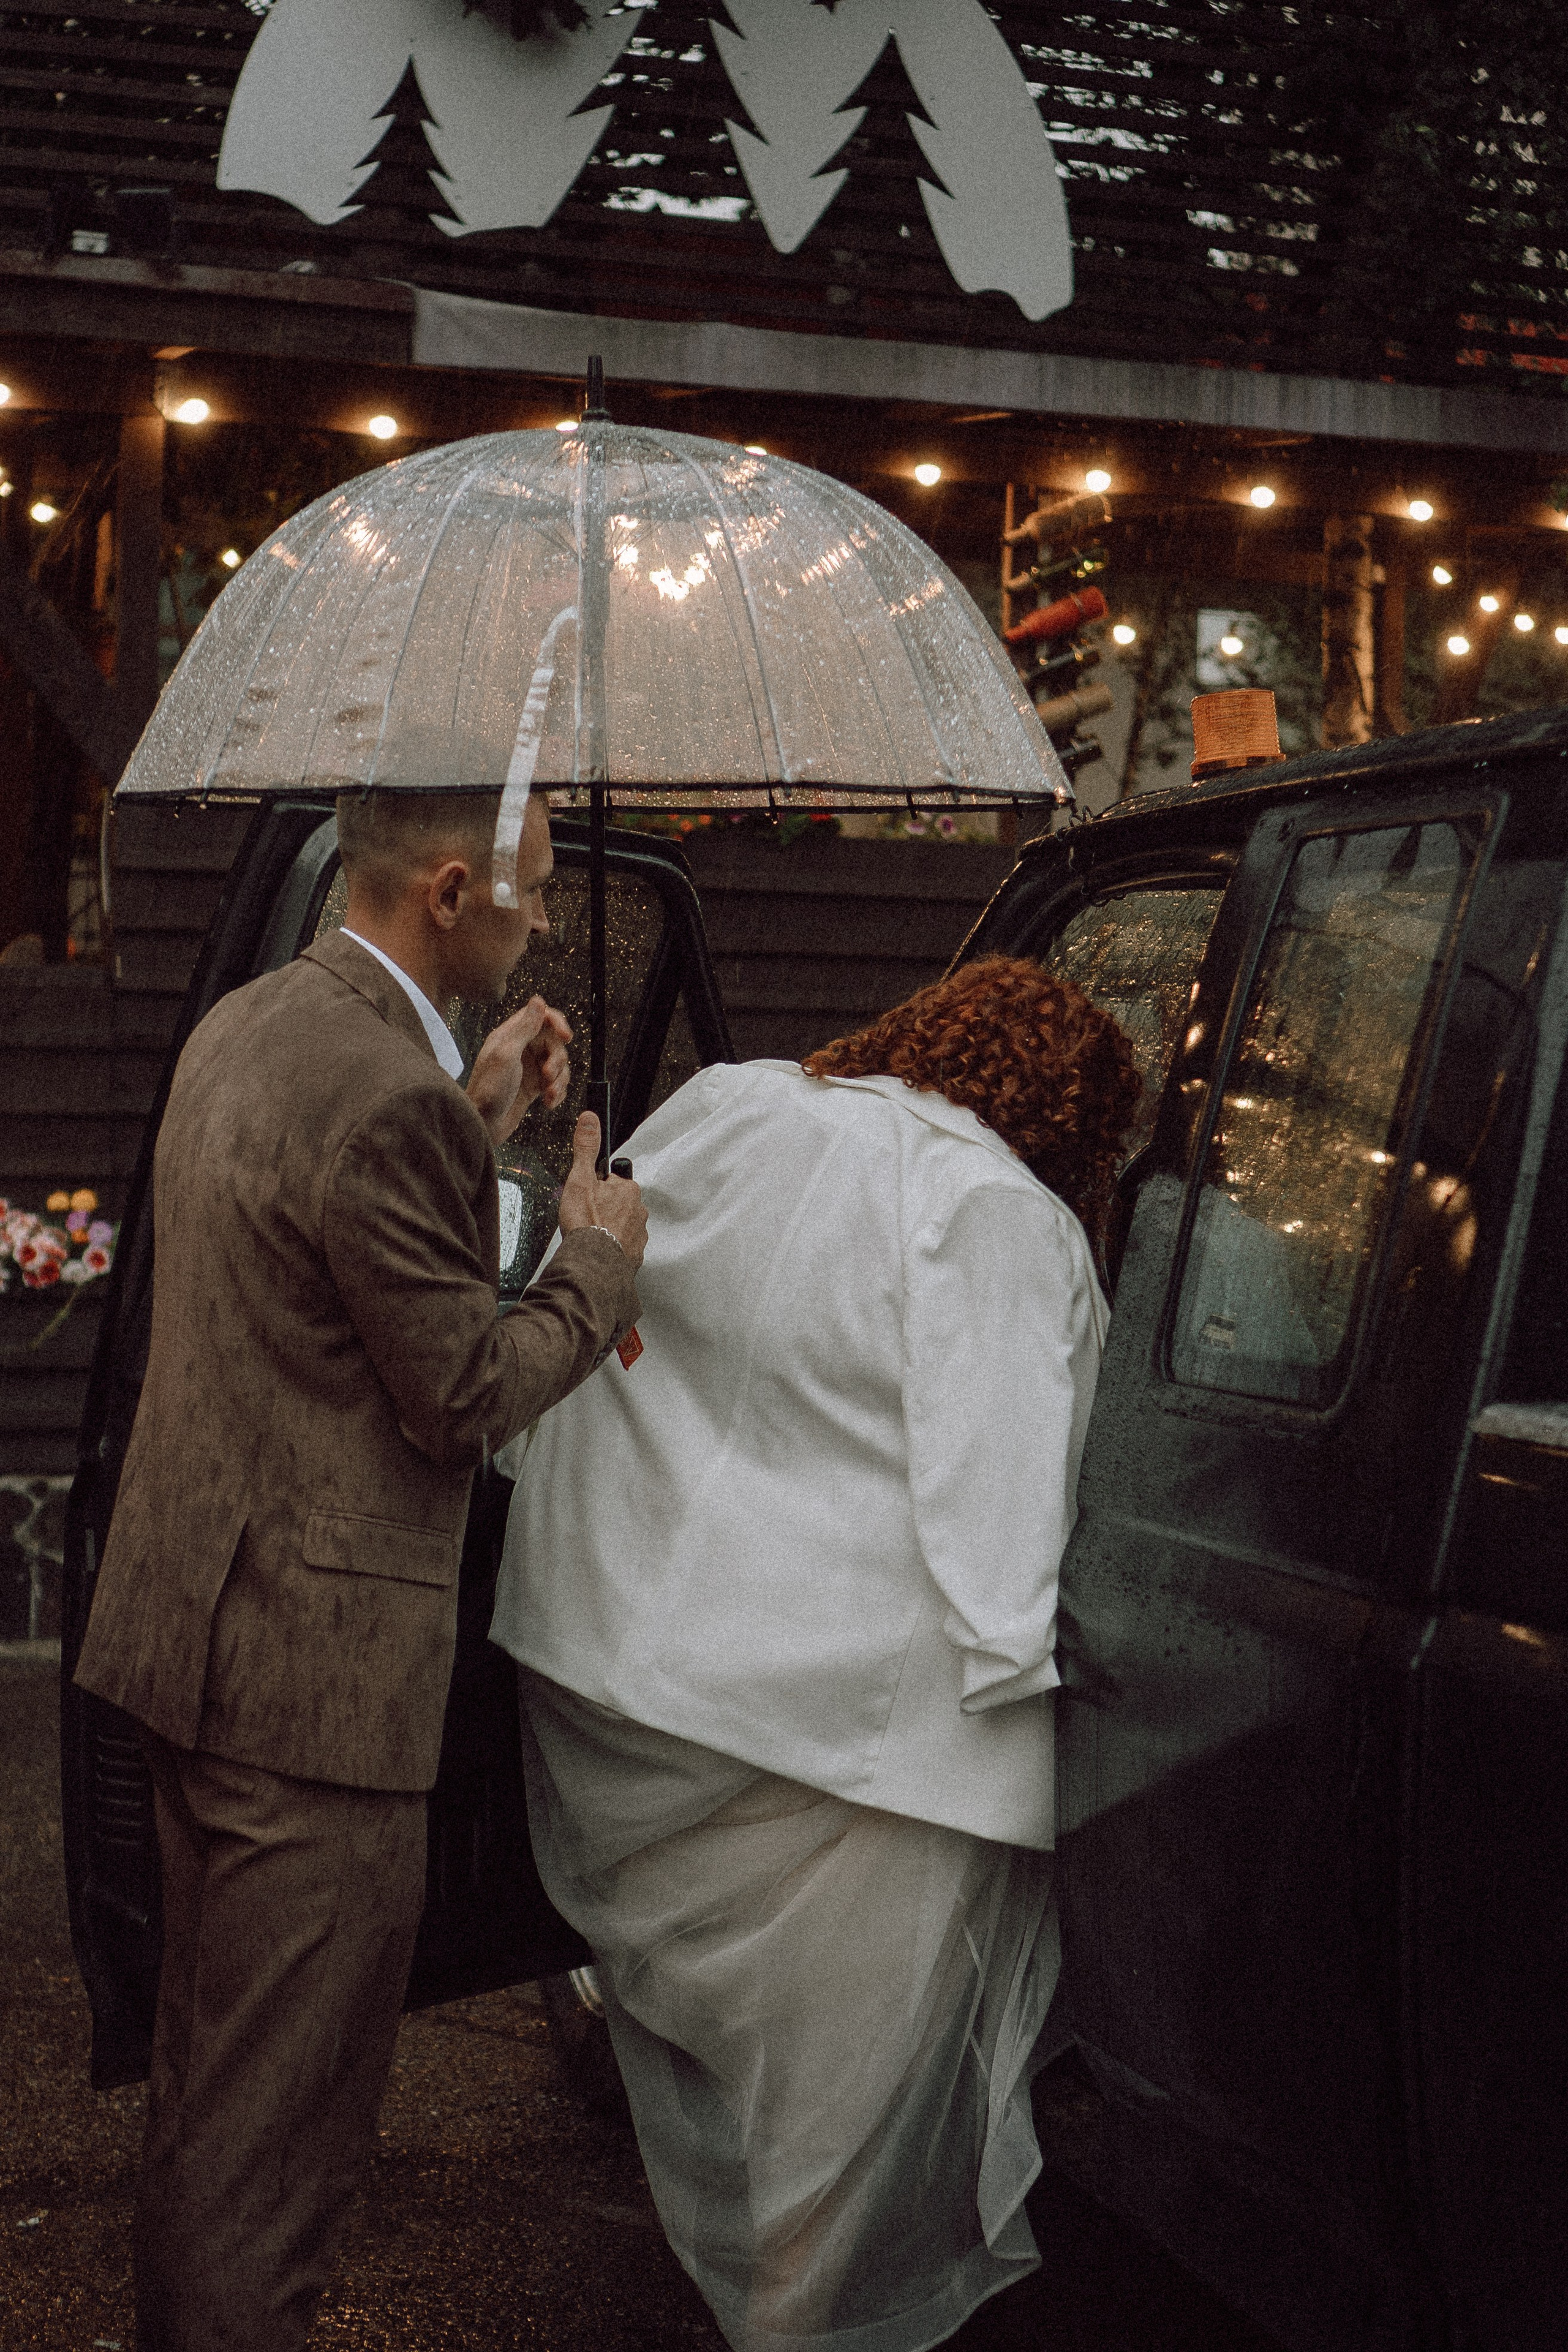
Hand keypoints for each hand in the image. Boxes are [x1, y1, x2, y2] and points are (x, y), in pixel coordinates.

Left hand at [466, 998, 570, 1145]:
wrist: (482, 1126)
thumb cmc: (488, 1091)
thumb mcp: (506, 1055)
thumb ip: (524, 1028)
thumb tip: (538, 1000)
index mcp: (510, 1035)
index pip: (540, 1016)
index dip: (557, 1022)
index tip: (567, 1037)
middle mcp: (521, 1048)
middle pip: (555, 1042)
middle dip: (558, 1059)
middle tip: (548, 1075)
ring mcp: (529, 1067)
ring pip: (559, 1063)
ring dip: (559, 1080)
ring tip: (548, 1094)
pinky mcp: (534, 1086)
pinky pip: (557, 1082)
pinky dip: (558, 1092)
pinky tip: (549, 1103)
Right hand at [558, 1112, 646, 1271]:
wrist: (592, 1265)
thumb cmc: (586, 1224)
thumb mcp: (580, 1179)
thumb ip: (586, 1148)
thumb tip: (590, 1119)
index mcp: (628, 1190)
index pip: (613, 1181)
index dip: (597, 1187)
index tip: (588, 1196)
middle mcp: (639, 1211)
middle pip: (619, 1204)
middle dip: (604, 1208)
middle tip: (585, 1217)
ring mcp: (638, 1235)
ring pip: (622, 1225)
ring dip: (608, 1228)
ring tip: (590, 1235)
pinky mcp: (635, 1256)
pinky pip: (623, 1247)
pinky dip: (612, 1248)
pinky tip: (598, 1250)